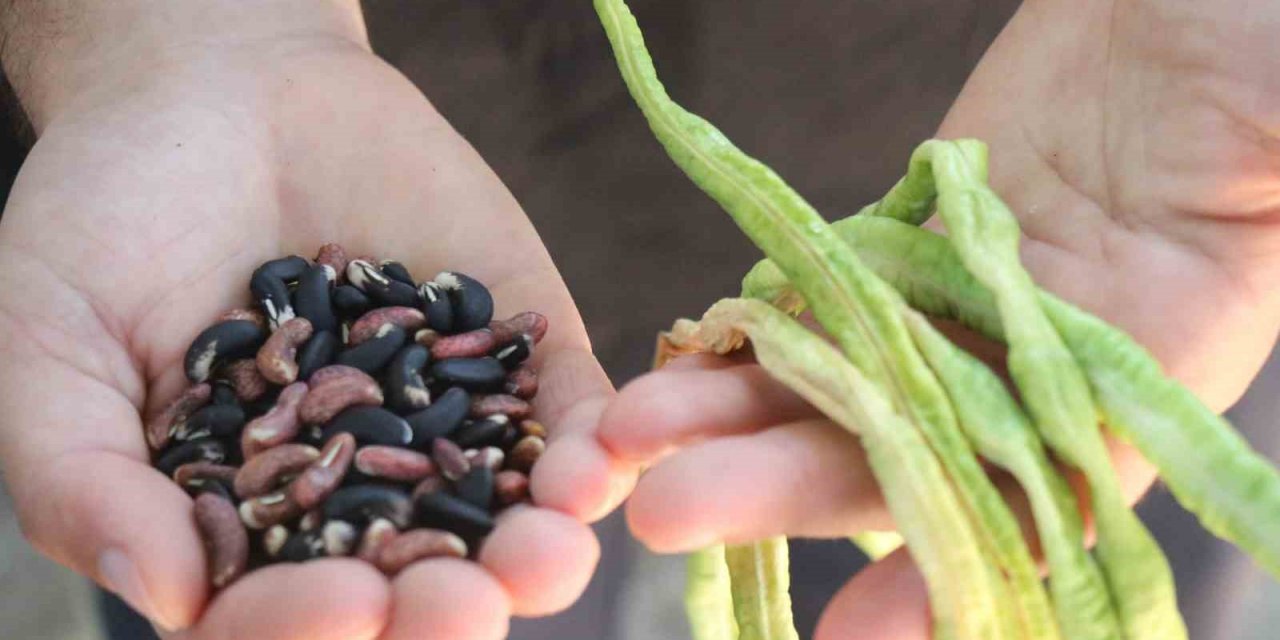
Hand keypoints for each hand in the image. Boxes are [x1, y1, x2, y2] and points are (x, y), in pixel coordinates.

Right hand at [0, 7, 632, 637]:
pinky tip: (590, 465)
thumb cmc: (109, 217)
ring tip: (548, 556)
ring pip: (504, 517)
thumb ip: (85, 478)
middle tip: (466, 608)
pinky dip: (584, 442)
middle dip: (443, 609)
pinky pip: (563, 411)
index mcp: (243, 521)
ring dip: (536, 551)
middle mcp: (358, 491)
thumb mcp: (49, 341)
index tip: (347, 611)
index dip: (307, 626)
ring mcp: (447, 423)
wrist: (213, 86)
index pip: (277, 610)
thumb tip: (170, 598)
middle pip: (409, 585)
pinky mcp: (516, 349)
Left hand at [597, 0, 1279, 637]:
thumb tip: (1250, 214)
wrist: (1175, 1)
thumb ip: (1271, 165)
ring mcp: (962, 304)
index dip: (950, 571)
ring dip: (736, 414)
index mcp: (1156, 358)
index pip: (1046, 502)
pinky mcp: (905, 245)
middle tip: (671, 513)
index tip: (855, 637)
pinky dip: (752, 332)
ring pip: (837, 379)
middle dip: (784, 488)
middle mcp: (1041, 361)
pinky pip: (817, 299)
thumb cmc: (1251, 45)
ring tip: (633, 431)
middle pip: (902, 449)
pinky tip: (681, 358)